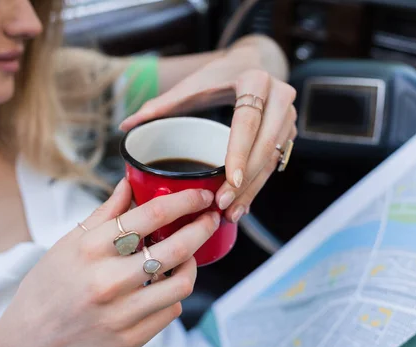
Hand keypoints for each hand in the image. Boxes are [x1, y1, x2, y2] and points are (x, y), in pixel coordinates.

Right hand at [0, 179, 219, 346]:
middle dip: (203, 227)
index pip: (151, 215)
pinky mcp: (131, 338)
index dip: (185, 201)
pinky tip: (164, 285)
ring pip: (182, 283)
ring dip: (192, 264)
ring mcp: (121, 313)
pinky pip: (171, 310)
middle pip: (177, 248)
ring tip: (187, 256)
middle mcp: (107, 280)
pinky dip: (173, 294)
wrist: (30, 341)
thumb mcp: (68, 243)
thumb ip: (104, 214)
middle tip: (211, 218)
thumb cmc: (49, 285)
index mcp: (90, 248)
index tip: (201, 196)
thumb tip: (130, 182)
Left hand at [119, 50, 296, 223]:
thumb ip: (161, 105)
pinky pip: (274, 164)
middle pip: (263, 146)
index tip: (228, 180)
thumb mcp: (192, 86)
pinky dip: (257, 185)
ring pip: (271, 159)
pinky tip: (242, 204)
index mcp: (254, 81)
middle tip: (223, 204)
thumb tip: (126, 126)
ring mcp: (288, 116)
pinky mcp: (289, 132)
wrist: (255, 65)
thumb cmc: (220, 76)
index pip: (248, 121)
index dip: (239, 152)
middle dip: (244, 180)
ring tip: (231, 212)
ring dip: (252, 189)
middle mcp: (279, 97)